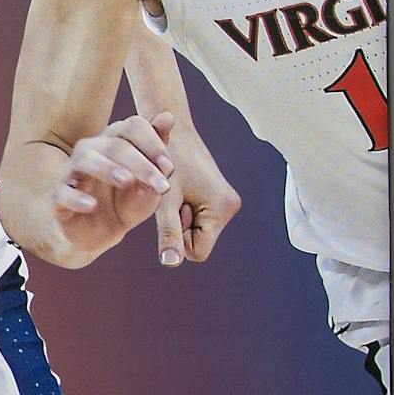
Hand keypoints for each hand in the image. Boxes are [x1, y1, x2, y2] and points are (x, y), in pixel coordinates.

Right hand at [48, 112, 175, 259]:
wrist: (103, 234)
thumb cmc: (127, 202)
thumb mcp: (150, 183)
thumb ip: (159, 154)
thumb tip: (166, 116)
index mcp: (114, 141)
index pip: (132, 126)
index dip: (152, 143)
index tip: (169, 167)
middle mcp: (90, 151)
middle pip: (113, 144)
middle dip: (141, 164)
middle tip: (161, 186)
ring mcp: (71, 173)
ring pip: (84, 159)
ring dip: (107, 169)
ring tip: (127, 182)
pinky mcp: (58, 197)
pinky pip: (63, 193)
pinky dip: (76, 198)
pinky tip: (91, 206)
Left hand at [152, 119, 239, 266]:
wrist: (170, 130)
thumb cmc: (164, 163)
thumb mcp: (164, 201)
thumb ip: (168, 233)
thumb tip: (170, 264)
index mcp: (222, 209)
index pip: (196, 252)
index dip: (177, 238)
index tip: (170, 212)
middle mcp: (230, 208)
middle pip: (196, 242)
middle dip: (179, 226)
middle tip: (169, 199)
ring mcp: (225, 202)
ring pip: (195, 230)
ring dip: (179, 217)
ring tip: (172, 192)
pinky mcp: (217, 197)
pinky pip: (195, 217)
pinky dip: (181, 209)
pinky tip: (175, 191)